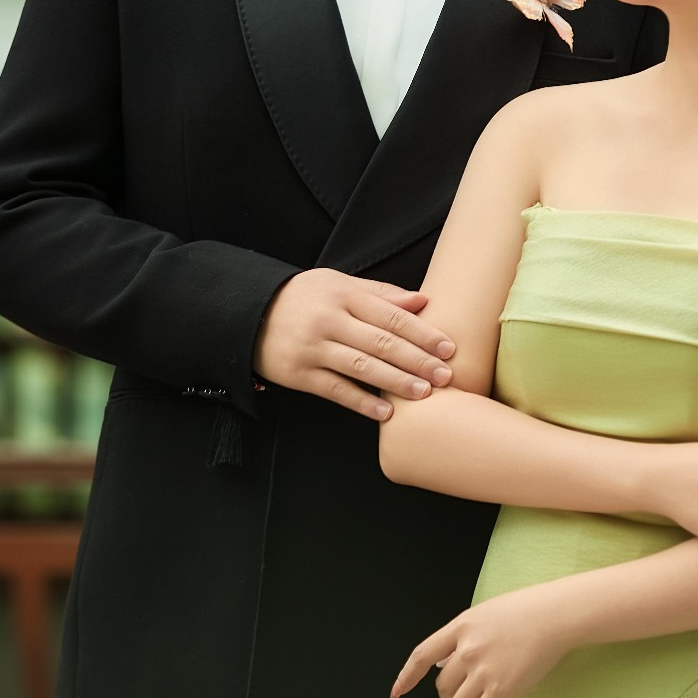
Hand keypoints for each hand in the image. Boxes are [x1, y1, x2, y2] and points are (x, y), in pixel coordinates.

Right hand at [253, 268, 454, 417]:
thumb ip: (381, 293)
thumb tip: (422, 302)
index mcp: (343, 295)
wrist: (249, 313)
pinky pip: (336, 390)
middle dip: (417, 360)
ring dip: (396, 382)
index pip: (391, 316)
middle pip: (381, 342)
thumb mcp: (339, 284)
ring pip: (361, 367)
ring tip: (424, 393)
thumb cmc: (305, 298)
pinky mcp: (299, 374)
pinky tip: (386, 413)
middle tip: (445, 375)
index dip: (422, 332)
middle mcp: (329, 320)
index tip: (448, 347)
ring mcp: (313, 348)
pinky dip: (362, 402)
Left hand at [389, 589, 570, 697]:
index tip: (396, 693)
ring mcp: (482, 671)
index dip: (406, 677)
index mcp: (460, 627)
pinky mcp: (500, 690)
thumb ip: (464, 636)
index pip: (423, 655)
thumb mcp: (485, 614)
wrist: (554, 616)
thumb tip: (448, 664)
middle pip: (442, 685)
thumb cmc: (526, 611)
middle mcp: (466, 650)